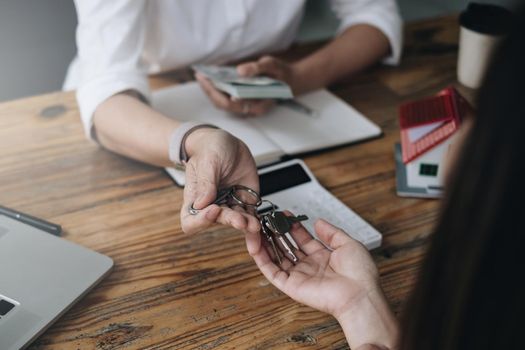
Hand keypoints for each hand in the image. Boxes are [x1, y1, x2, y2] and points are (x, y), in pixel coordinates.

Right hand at [180, 127, 259, 234]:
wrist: (227, 143)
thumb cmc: (210, 150)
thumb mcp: (207, 162)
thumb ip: (206, 183)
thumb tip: (201, 204)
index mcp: (195, 198)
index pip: (191, 220)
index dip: (200, 221)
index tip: (213, 210)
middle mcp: (212, 205)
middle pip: (218, 221)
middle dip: (230, 220)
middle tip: (240, 220)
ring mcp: (230, 204)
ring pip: (237, 221)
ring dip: (246, 225)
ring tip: (253, 225)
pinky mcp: (245, 201)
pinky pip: (251, 216)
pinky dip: (256, 222)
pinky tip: (260, 226)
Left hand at [196, 56, 300, 116]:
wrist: (290, 81)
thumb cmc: (281, 74)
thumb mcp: (273, 66)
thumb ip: (257, 68)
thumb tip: (239, 71)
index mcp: (257, 105)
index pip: (232, 104)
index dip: (218, 94)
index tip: (208, 80)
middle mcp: (249, 109)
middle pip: (223, 104)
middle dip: (209, 90)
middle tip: (200, 75)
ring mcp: (245, 106)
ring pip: (222, 102)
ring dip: (210, 90)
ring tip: (201, 75)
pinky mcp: (241, 101)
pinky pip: (224, 97)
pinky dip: (216, 88)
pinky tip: (209, 77)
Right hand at [246, 218, 397, 348]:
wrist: (359, 295)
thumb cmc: (360, 274)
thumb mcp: (349, 244)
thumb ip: (331, 232)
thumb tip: (318, 222)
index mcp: (323, 257)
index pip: (302, 239)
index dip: (292, 226)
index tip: (283, 214)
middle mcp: (310, 267)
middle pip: (288, 247)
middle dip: (277, 232)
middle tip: (267, 219)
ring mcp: (299, 276)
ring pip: (276, 258)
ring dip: (265, 243)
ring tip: (257, 228)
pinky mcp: (291, 286)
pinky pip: (271, 271)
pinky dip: (261, 258)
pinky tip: (255, 244)